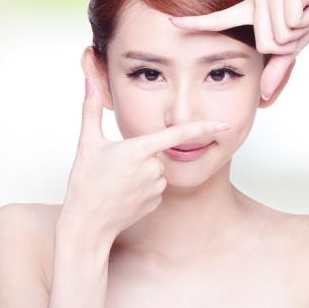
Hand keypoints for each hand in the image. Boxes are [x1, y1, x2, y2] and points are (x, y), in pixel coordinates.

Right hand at [57, 77, 231, 241]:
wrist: (87, 224)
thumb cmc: (85, 183)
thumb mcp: (87, 143)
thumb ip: (91, 109)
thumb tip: (89, 83)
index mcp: (139, 149)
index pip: (178, 134)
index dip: (203, 127)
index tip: (223, 124)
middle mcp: (152, 168)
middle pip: (157, 152)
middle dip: (141, 155)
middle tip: (116, 167)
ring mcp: (156, 187)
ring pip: (157, 170)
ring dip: (142, 172)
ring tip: (118, 182)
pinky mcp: (156, 203)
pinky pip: (156, 187)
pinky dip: (143, 188)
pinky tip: (125, 195)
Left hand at [169, 0, 308, 99]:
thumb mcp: (290, 50)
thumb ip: (275, 70)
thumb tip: (262, 97)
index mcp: (251, 12)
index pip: (219, 19)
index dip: (195, 22)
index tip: (171, 23)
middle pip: (264, 42)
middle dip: (288, 43)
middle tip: (299, 26)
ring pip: (278, 34)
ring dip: (299, 31)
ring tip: (306, 15)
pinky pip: (292, 21)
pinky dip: (307, 20)